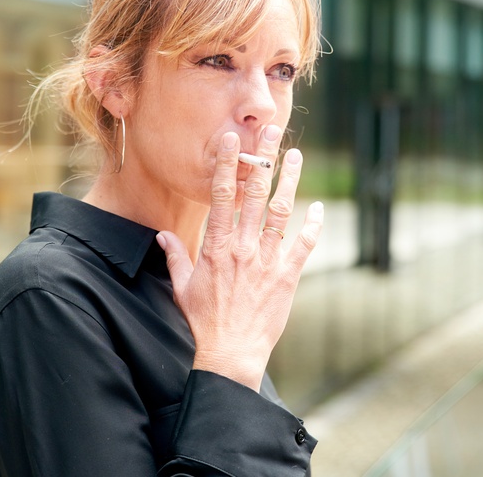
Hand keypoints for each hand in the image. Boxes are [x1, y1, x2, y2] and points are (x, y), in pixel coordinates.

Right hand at [156, 127, 323, 389]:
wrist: (230, 352)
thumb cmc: (204, 321)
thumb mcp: (182, 286)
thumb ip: (175, 256)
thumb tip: (163, 236)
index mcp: (216, 246)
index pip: (222, 195)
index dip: (227, 164)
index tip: (231, 139)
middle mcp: (242, 247)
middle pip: (254, 193)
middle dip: (263, 159)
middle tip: (271, 130)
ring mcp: (266, 260)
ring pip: (280, 211)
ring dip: (289, 181)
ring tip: (295, 154)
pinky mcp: (287, 276)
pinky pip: (303, 245)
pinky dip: (313, 225)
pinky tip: (319, 208)